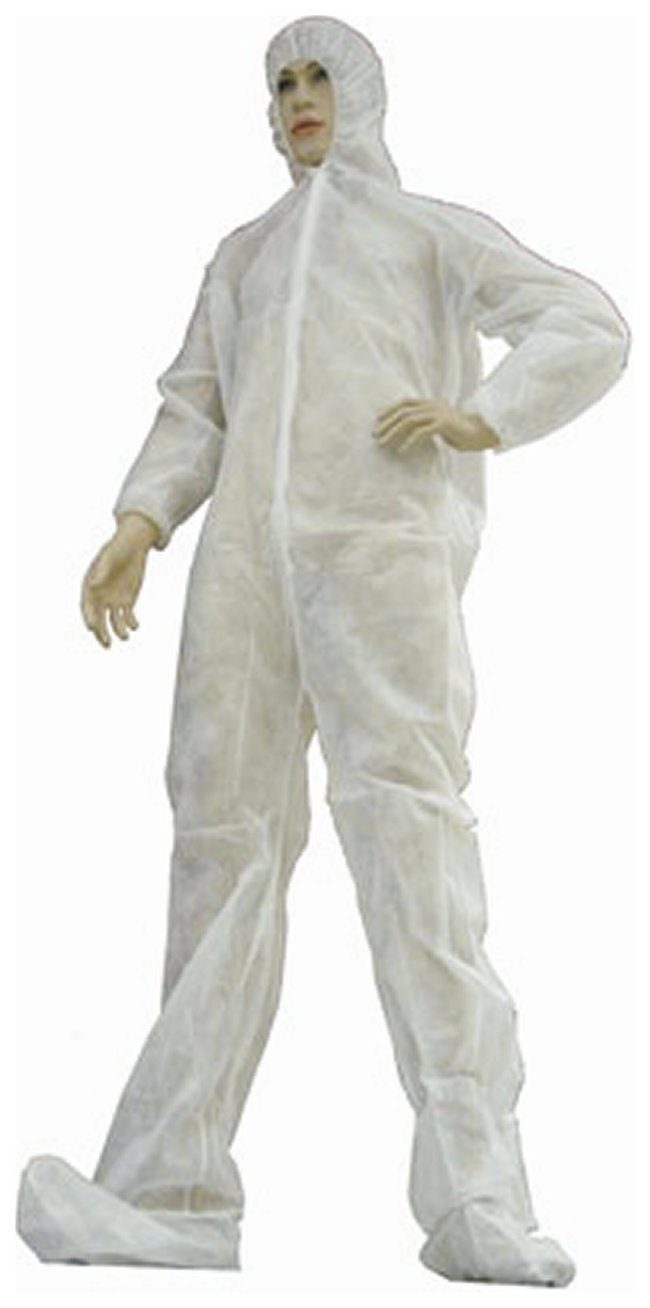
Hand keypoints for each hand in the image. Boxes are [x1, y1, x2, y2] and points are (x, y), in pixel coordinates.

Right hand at [80, 512, 159, 648]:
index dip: (88, 617)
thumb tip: (93, 584)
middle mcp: (100, 596)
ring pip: (113, 621)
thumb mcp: (109, 558)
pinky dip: (131, 623)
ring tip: (125, 637)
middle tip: (107, 644)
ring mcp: (113, 600)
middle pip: (98, 618)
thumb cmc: (117, 548)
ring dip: (118, 631)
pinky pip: (127, 617)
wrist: (133, 546)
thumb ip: (102, 571)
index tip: (92, 628)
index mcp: (90, 586)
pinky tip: (135, 626)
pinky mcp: (127, 602)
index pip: (86, 606)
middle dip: (101, 632)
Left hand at [373, 398, 499, 452]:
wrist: (484, 432)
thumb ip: (425, 424)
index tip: (376, 422)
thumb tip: (406, 433)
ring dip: (393, 433)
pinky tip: (402, 451)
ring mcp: (438, 413)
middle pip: (403, 411)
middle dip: (386, 424)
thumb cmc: (461, 433)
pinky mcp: (444, 424)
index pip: (404, 402)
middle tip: (375, 436)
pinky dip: (410, 442)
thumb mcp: (440, 425)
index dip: (388, 410)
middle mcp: (432, 405)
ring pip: (409, 420)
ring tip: (383, 444)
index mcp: (431, 403)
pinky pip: (422, 432)